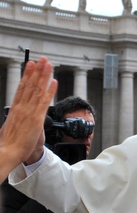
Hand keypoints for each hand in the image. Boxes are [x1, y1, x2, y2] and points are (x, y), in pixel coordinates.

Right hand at [0, 57, 56, 172]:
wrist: (7, 152)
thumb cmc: (9, 144)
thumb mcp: (11, 128)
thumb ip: (16, 120)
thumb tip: (17, 118)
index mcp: (15, 109)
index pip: (22, 88)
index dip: (27, 75)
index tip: (31, 64)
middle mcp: (21, 107)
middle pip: (30, 85)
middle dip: (37, 71)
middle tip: (42, 59)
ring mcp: (29, 112)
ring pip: (37, 90)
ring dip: (44, 76)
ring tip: (48, 64)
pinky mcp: (36, 119)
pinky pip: (44, 102)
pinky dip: (49, 91)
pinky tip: (54, 82)